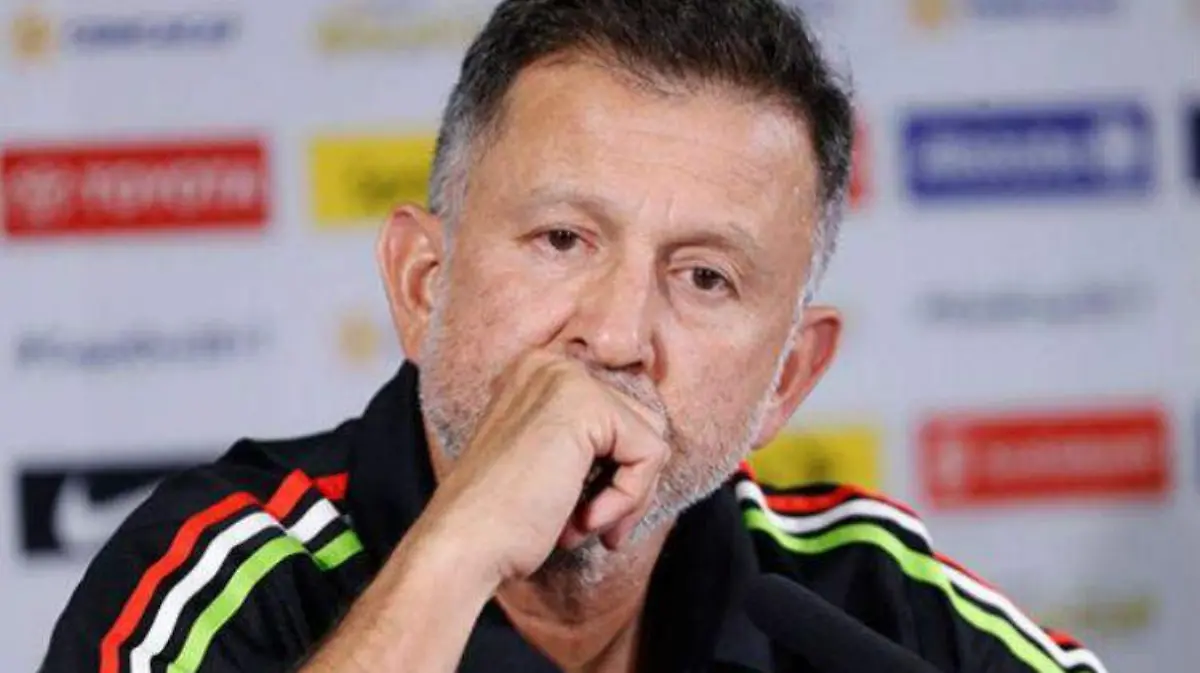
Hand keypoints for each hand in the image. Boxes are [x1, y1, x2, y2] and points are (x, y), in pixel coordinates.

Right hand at [416, 351, 670, 584]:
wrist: (463, 546)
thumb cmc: (501, 520)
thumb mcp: (550, 465)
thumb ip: (590, 444)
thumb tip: (653, 447)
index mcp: (537, 375)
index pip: (616, 417)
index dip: (616, 473)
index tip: (591, 514)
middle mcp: (551, 365)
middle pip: (640, 423)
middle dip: (629, 485)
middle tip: (593, 526)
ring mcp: (567, 379)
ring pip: (650, 439)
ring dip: (629, 497)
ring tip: (586, 526)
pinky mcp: (587, 405)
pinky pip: (650, 454)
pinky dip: (628, 499)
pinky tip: (584, 521)